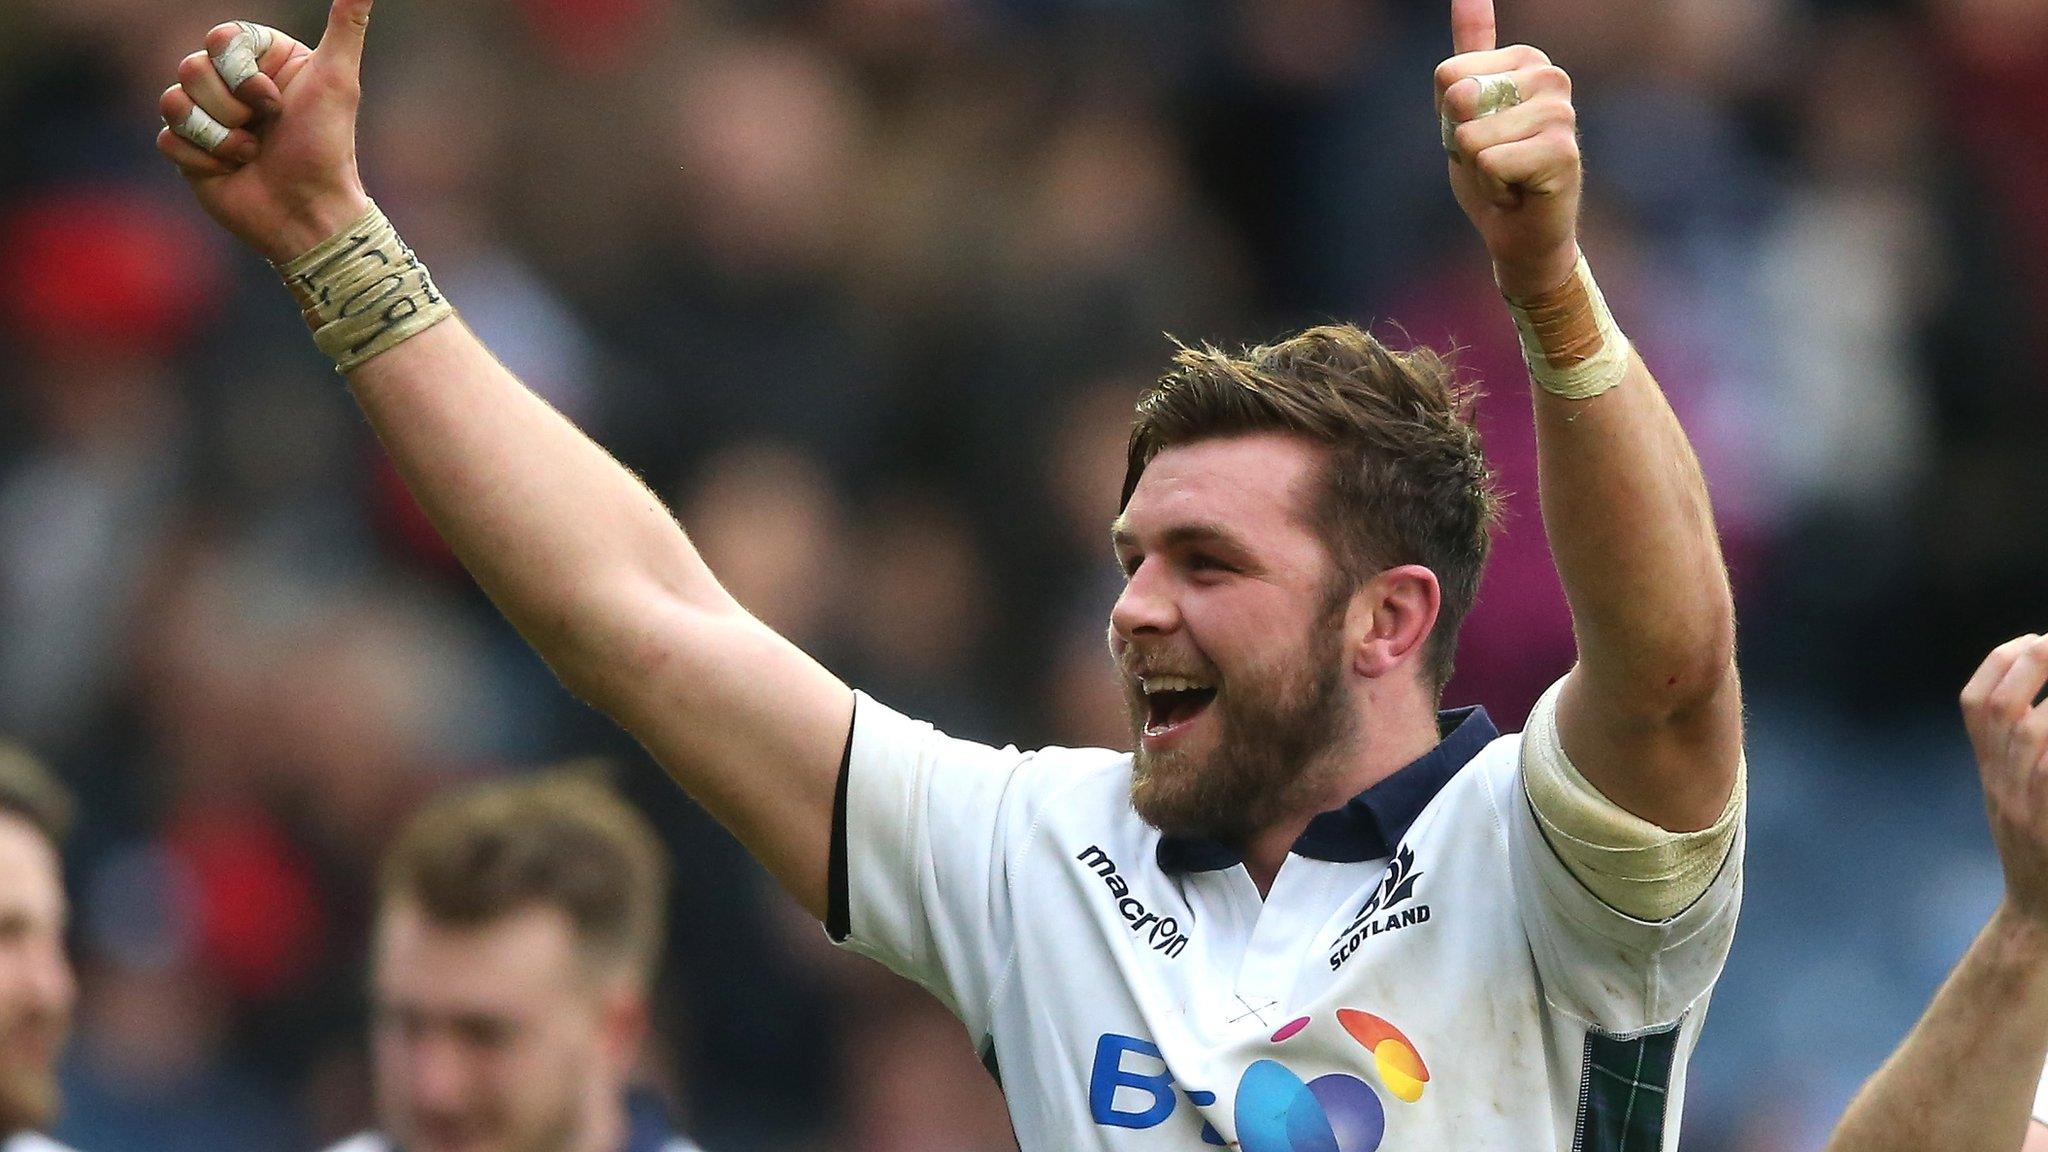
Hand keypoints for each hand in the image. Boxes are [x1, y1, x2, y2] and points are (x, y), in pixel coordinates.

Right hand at [155, 0, 375, 263]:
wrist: (307, 213)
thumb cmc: (325, 147)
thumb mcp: (338, 80)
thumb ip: (347, 27)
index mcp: (263, 60)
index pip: (221, 38)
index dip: (241, 73)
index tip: (276, 100)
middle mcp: (231, 84)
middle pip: (191, 67)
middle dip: (232, 107)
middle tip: (266, 130)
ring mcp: (207, 116)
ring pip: (174, 101)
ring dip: (220, 136)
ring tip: (252, 155)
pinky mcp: (188, 150)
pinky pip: (167, 138)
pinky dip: (204, 160)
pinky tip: (232, 172)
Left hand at [1436, 0, 1580, 297]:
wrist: (1521, 235)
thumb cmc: (1493, 174)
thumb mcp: (1465, 111)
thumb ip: (1469, 50)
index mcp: (1525, 60)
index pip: (1446, 75)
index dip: (1448, 119)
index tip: (1479, 137)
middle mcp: (1549, 76)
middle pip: (1457, 98)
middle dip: (1460, 143)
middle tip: (1492, 160)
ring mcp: (1560, 112)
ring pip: (1470, 136)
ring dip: (1476, 170)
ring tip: (1507, 176)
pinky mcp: (1561, 151)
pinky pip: (1488, 164)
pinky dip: (1492, 189)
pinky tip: (1517, 192)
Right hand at [1961, 634, 2047, 928]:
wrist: (2043, 922)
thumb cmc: (2045, 861)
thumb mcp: (2017, 802)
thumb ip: (2020, 758)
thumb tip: (2039, 700)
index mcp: (1991, 776)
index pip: (1975, 706)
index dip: (2001, 663)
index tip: (2032, 640)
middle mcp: (2002, 787)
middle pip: (2004, 711)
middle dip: (2035, 665)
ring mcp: (2026, 806)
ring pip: (2033, 735)